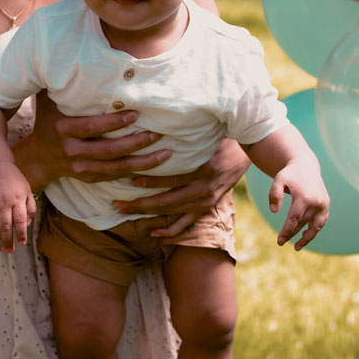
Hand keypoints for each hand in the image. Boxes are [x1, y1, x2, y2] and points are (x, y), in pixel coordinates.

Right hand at [0, 162, 36, 252]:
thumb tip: (27, 226)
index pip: (20, 221)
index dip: (21, 234)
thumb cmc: (15, 181)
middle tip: (10, 251)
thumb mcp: (27, 191)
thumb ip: (30, 208)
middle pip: (5, 227)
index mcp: (17, 200)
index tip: (22, 243)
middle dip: (8, 241)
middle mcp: (3, 203)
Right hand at [17, 91, 172, 189]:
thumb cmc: (48, 120)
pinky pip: (113, 177)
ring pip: (115, 168)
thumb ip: (60, 83)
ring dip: (141, 162)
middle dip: (134, 143)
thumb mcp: (49, 100)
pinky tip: (152, 167)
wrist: (38, 157)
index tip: (135, 115)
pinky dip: (133, 173)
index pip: (91, 127)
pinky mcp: (87, 177)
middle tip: (157, 133)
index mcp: (62, 129)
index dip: (113, 123)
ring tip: (165, 154)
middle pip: (107, 150)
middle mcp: (71, 150)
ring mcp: (79, 168)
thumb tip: (70, 54)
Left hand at [111, 140, 249, 238]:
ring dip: (145, 214)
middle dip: (138, 204)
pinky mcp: (204, 209)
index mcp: (202, 170)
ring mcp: (203, 202)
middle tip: (116, 204)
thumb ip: (184, 137)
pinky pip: (185, 225)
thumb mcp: (203, 137)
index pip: (171, 179)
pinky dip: (169, 231)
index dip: (150, 181)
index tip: (129, 179)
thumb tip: (155, 126)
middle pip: (165, 201)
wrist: (242, 156)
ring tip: (124, 212)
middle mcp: (202, 190)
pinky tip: (152, 233)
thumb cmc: (217, 141)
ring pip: (170, 213)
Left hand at [268, 161, 329, 249]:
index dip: (287, 231)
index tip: (279, 241)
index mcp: (304, 197)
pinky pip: (321, 222)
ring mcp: (323, 204)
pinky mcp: (326, 205)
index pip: (295, 219)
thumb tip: (273, 211)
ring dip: (307, 238)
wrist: (305, 166)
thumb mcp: (278, 180)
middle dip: (292, 234)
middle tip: (281, 243)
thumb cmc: (289, 174)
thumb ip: (274, 194)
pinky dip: (314, 230)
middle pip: (303, 223)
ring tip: (297, 247)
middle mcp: (316, 202)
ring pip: (316, 226)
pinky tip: (305, 236)